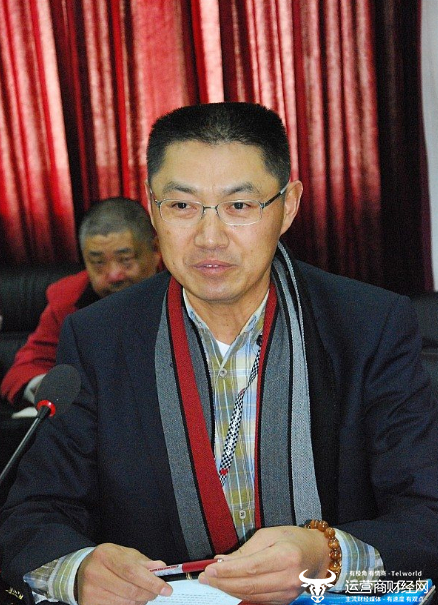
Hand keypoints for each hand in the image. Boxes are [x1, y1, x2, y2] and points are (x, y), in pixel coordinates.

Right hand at [77, 543, 172, 604]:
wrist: (83, 569)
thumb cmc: (107, 560)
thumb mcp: (124, 553)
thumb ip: (143, 561)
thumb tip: (160, 568)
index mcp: (105, 555)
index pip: (132, 571)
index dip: (151, 581)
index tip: (166, 588)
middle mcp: (95, 572)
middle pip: (130, 590)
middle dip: (148, 593)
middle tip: (156, 591)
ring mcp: (90, 591)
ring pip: (125, 603)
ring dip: (139, 600)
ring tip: (140, 593)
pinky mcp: (89, 604)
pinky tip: (128, 598)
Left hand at [198, 526, 330, 604]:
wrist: (317, 554)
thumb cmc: (293, 539)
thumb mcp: (268, 535)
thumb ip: (246, 550)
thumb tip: (222, 561)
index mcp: (286, 556)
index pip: (250, 567)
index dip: (227, 571)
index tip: (210, 568)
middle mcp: (288, 578)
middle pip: (249, 585)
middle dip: (223, 582)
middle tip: (205, 577)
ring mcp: (288, 592)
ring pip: (251, 595)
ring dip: (228, 590)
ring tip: (212, 582)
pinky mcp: (285, 600)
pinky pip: (258, 600)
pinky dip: (241, 594)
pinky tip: (228, 587)